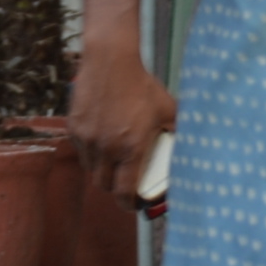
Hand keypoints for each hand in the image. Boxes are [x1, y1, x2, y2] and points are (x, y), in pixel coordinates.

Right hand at [63, 38, 174, 195]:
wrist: (110, 61)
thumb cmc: (142, 86)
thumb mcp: (168, 110)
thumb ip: (177, 131)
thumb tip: (191, 146)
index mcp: (131, 148)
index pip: (124, 192)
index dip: (129, 204)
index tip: (134, 204)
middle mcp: (106, 148)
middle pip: (104, 185)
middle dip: (115, 188)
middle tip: (125, 182)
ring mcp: (87, 138)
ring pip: (91, 169)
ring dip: (102, 170)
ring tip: (114, 159)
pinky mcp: (74, 127)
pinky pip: (82, 150)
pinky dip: (91, 152)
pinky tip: (102, 139)